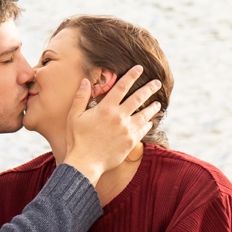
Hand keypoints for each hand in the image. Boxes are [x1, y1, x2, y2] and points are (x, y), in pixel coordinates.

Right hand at [63, 62, 161, 183]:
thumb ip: (81, 97)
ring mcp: (127, 130)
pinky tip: (150, 122)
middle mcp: (119, 117)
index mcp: (106, 108)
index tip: (140, 68)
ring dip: (152, 108)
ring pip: (144, 115)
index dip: (132, 75)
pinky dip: (147, 125)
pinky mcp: (130, 142)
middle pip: (138, 98)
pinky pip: (142, 131)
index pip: (122, 86)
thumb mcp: (74, 115)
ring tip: (158, 103)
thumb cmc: (77, 139)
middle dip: (149, 88)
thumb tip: (86, 80)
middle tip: (157, 82)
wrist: (85, 163)